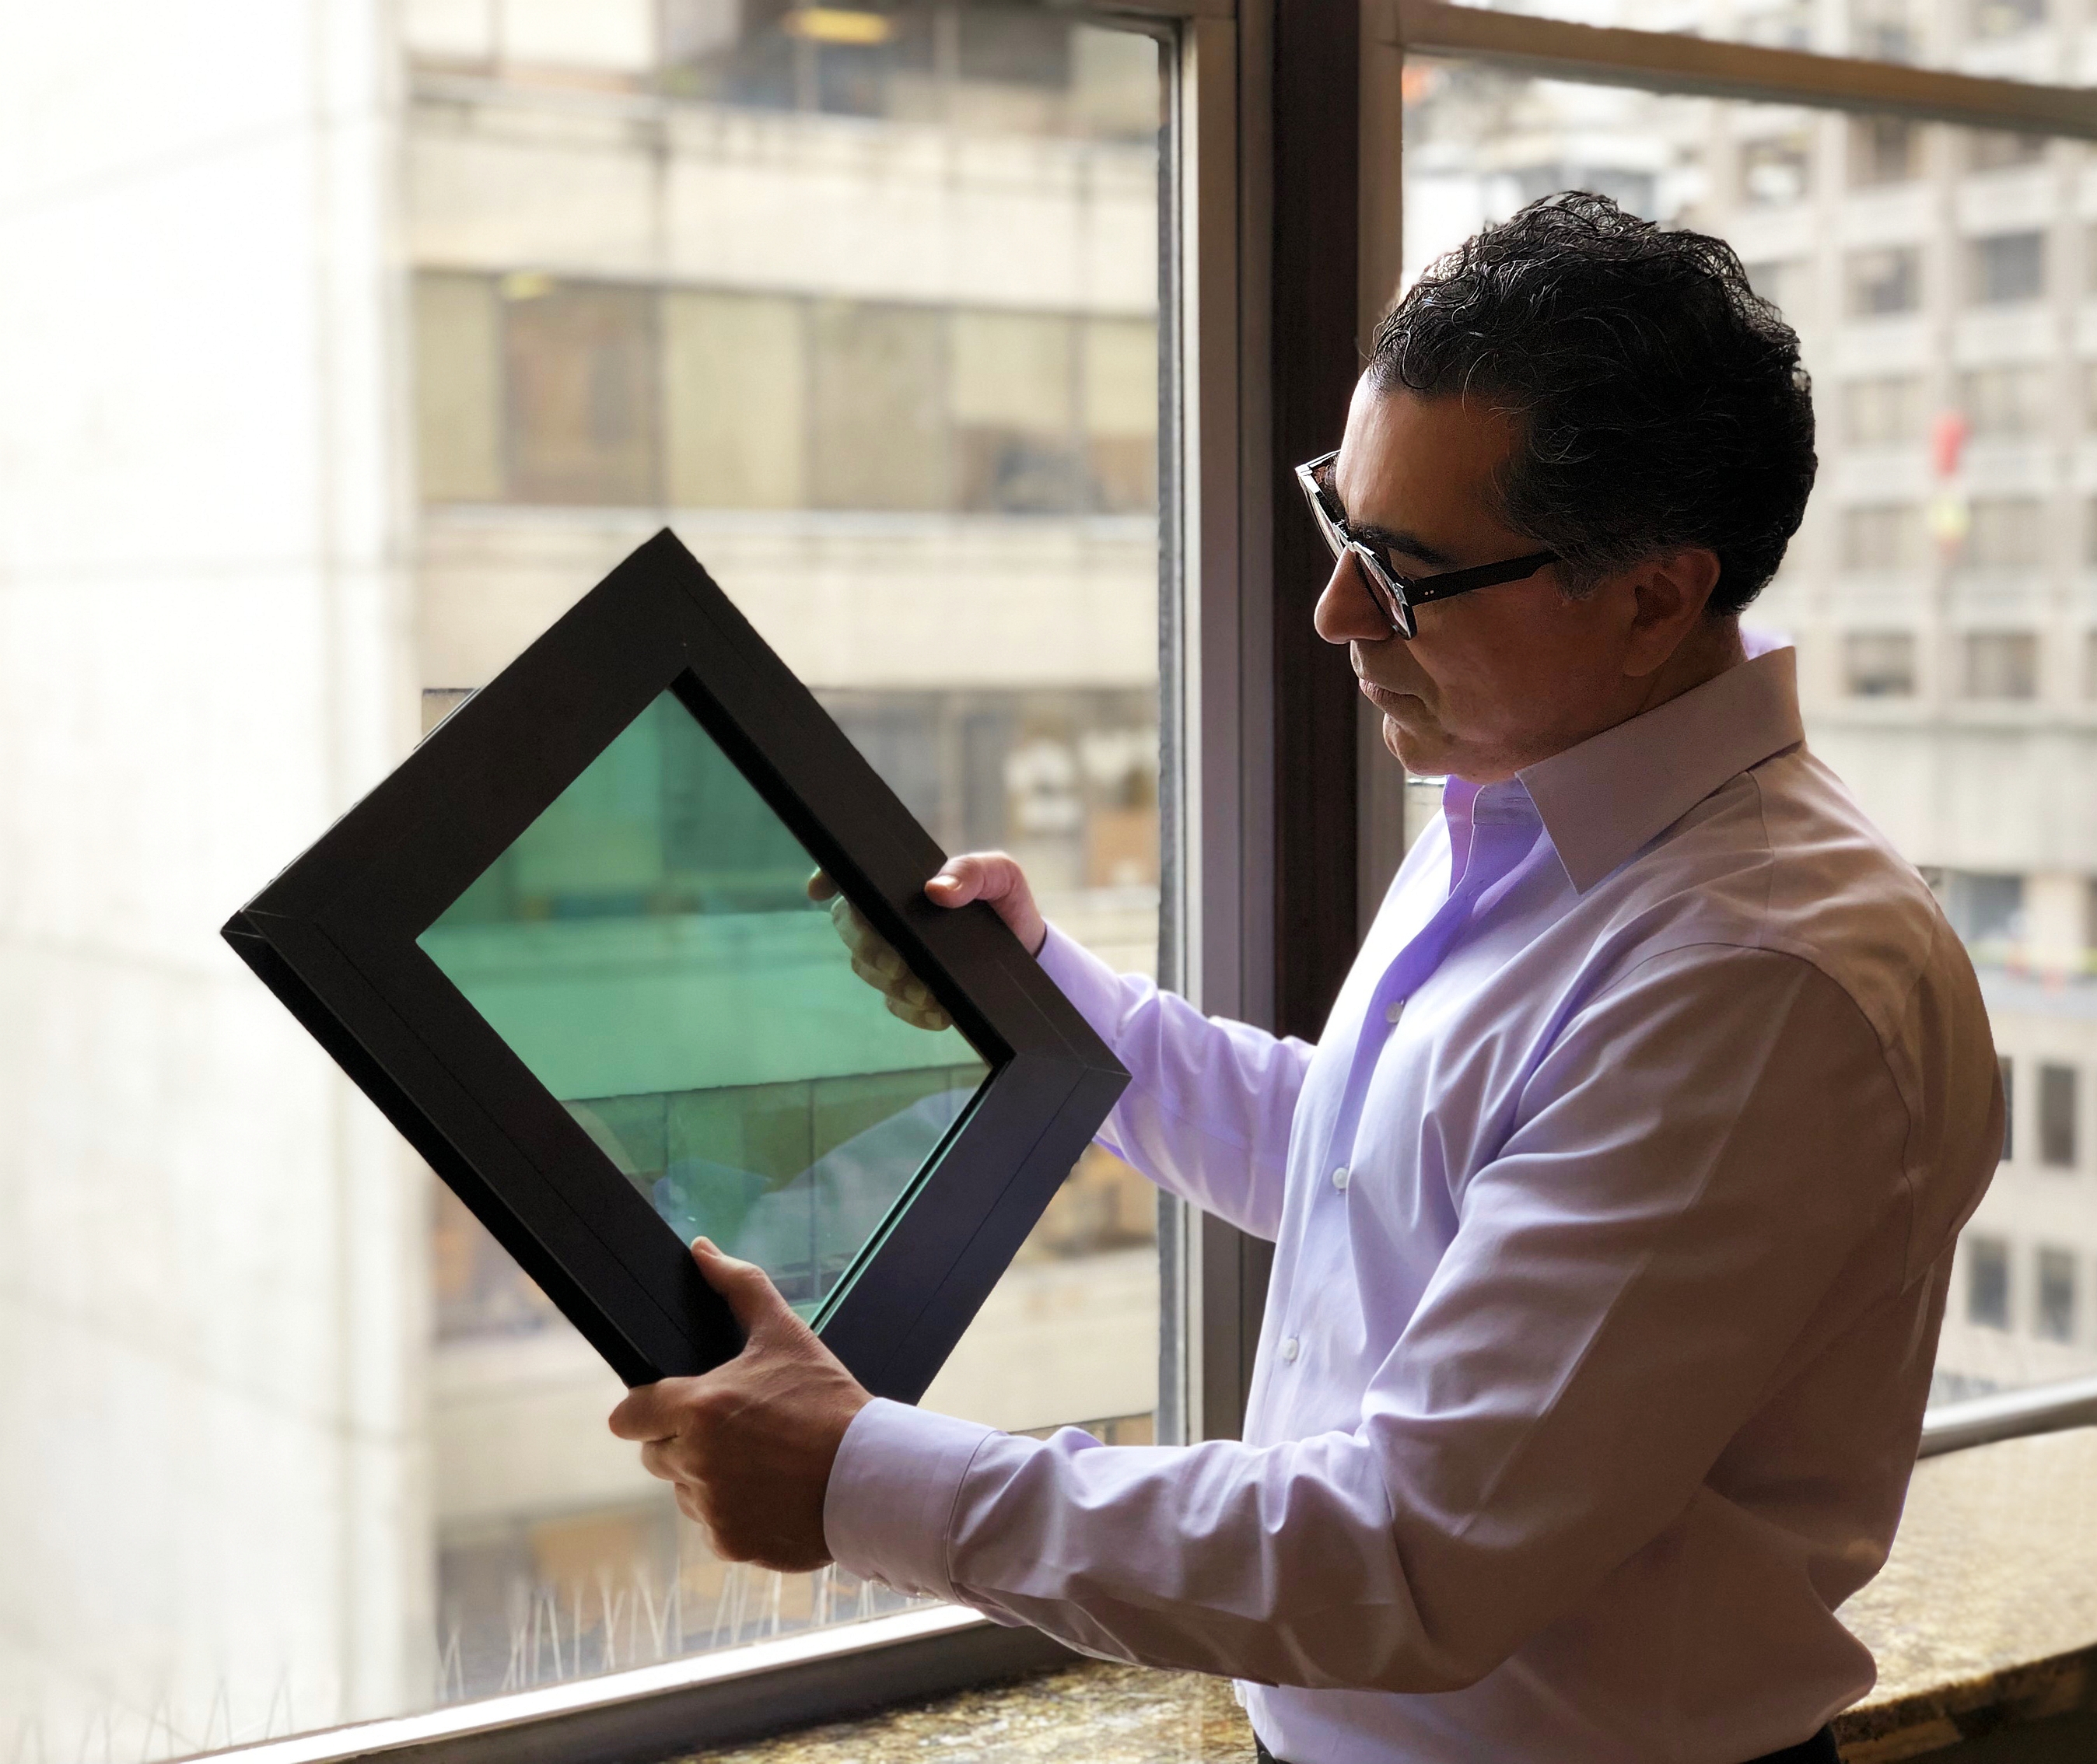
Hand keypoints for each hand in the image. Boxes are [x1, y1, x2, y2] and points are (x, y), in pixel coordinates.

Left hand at [608, 1239, 871, 1571]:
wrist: (874, 1475)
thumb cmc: (829, 1400)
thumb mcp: (786, 1334)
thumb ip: (738, 1286)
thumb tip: (702, 1249)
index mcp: (697, 1408)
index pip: (628, 1415)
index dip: (646, 1410)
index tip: (666, 1409)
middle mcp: (693, 1461)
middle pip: (656, 1454)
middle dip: (683, 1442)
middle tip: (738, 1431)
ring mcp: (710, 1507)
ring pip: (685, 1491)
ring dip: (709, 1479)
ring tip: (763, 1462)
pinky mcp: (728, 1543)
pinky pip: (713, 1526)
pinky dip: (736, 1514)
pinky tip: (773, 1494)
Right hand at [808, 854, 1046, 1032]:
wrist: (1027, 953)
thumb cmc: (1005, 903)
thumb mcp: (1001, 878)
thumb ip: (973, 873)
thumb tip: (937, 890)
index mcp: (901, 882)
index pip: (851, 875)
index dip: (828, 879)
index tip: (820, 890)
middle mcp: (887, 916)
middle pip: (849, 927)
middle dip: (867, 947)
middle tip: (897, 965)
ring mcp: (893, 955)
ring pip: (866, 969)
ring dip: (893, 984)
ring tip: (929, 994)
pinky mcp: (907, 992)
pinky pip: (894, 1005)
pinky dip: (914, 1012)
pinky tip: (940, 1013)